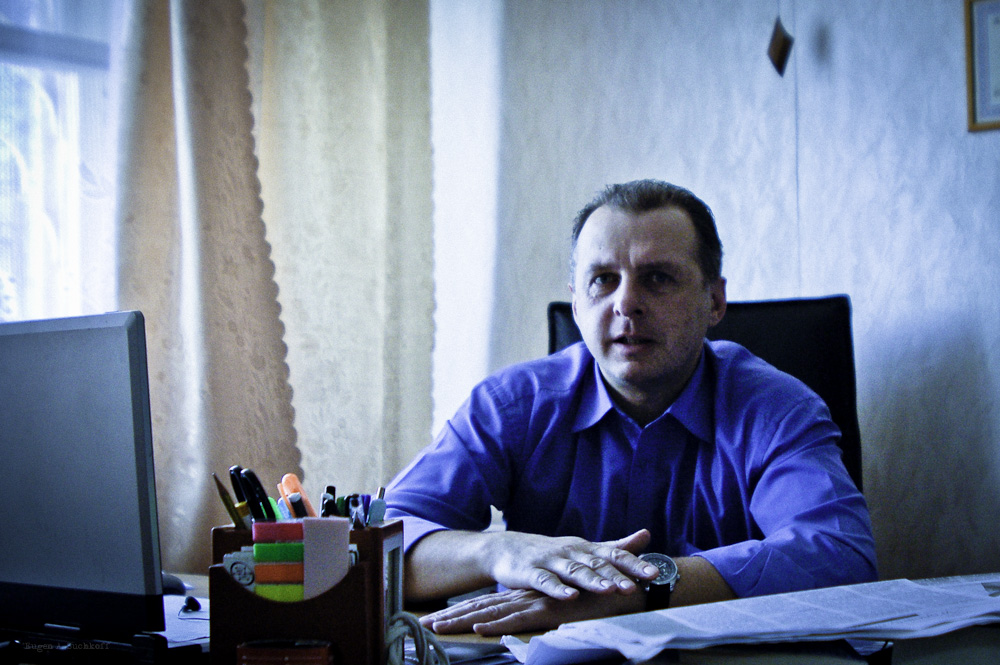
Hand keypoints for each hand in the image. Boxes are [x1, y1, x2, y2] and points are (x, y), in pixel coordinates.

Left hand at [420, 586, 644, 635]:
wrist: (626, 585)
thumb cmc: (597, 596)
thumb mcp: (567, 604)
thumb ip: (552, 607)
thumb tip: (536, 616)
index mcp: (528, 595)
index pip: (488, 603)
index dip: (462, 610)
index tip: (437, 618)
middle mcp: (527, 597)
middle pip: (481, 607)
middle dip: (452, 617)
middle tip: (425, 625)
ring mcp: (536, 603)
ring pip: (492, 612)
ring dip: (462, 620)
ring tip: (437, 627)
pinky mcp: (548, 611)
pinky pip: (518, 619)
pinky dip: (497, 624)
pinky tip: (478, 628)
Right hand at [482, 528, 657, 600]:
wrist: (507, 548)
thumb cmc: (552, 552)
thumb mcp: (585, 548)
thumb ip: (615, 546)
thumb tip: (646, 534)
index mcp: (587, 549)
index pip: (614, 555)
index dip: (634, 563)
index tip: (656, 573)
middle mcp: (572, 552)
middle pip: (597, 564)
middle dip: (618, 575)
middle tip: (637, 585)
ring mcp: (551, 561)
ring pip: (575, 572)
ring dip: (593, 581)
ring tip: (610, 590)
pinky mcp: (531, 573)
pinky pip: (546, 581)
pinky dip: (558, 589)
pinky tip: (570, 597)